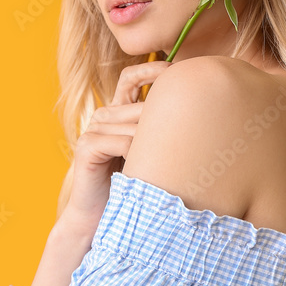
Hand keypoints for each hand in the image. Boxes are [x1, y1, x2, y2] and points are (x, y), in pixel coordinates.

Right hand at [61, 61, 171, 231]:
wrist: (100, 217)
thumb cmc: (133, 185)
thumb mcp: (151, 152)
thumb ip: (163, 130)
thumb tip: (199, 110)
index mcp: (118, 111)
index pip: (131, 77)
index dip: (152, 68)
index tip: (177, 69)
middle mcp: (104, 115)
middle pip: (140, 105)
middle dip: (164, 124)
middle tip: (181, 144)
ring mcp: (93, 129)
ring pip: (135, 126)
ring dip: (151, 147)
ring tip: (159, 167)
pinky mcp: (87, 146)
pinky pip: (122, 142)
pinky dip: (136, 156)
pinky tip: (139, 171)